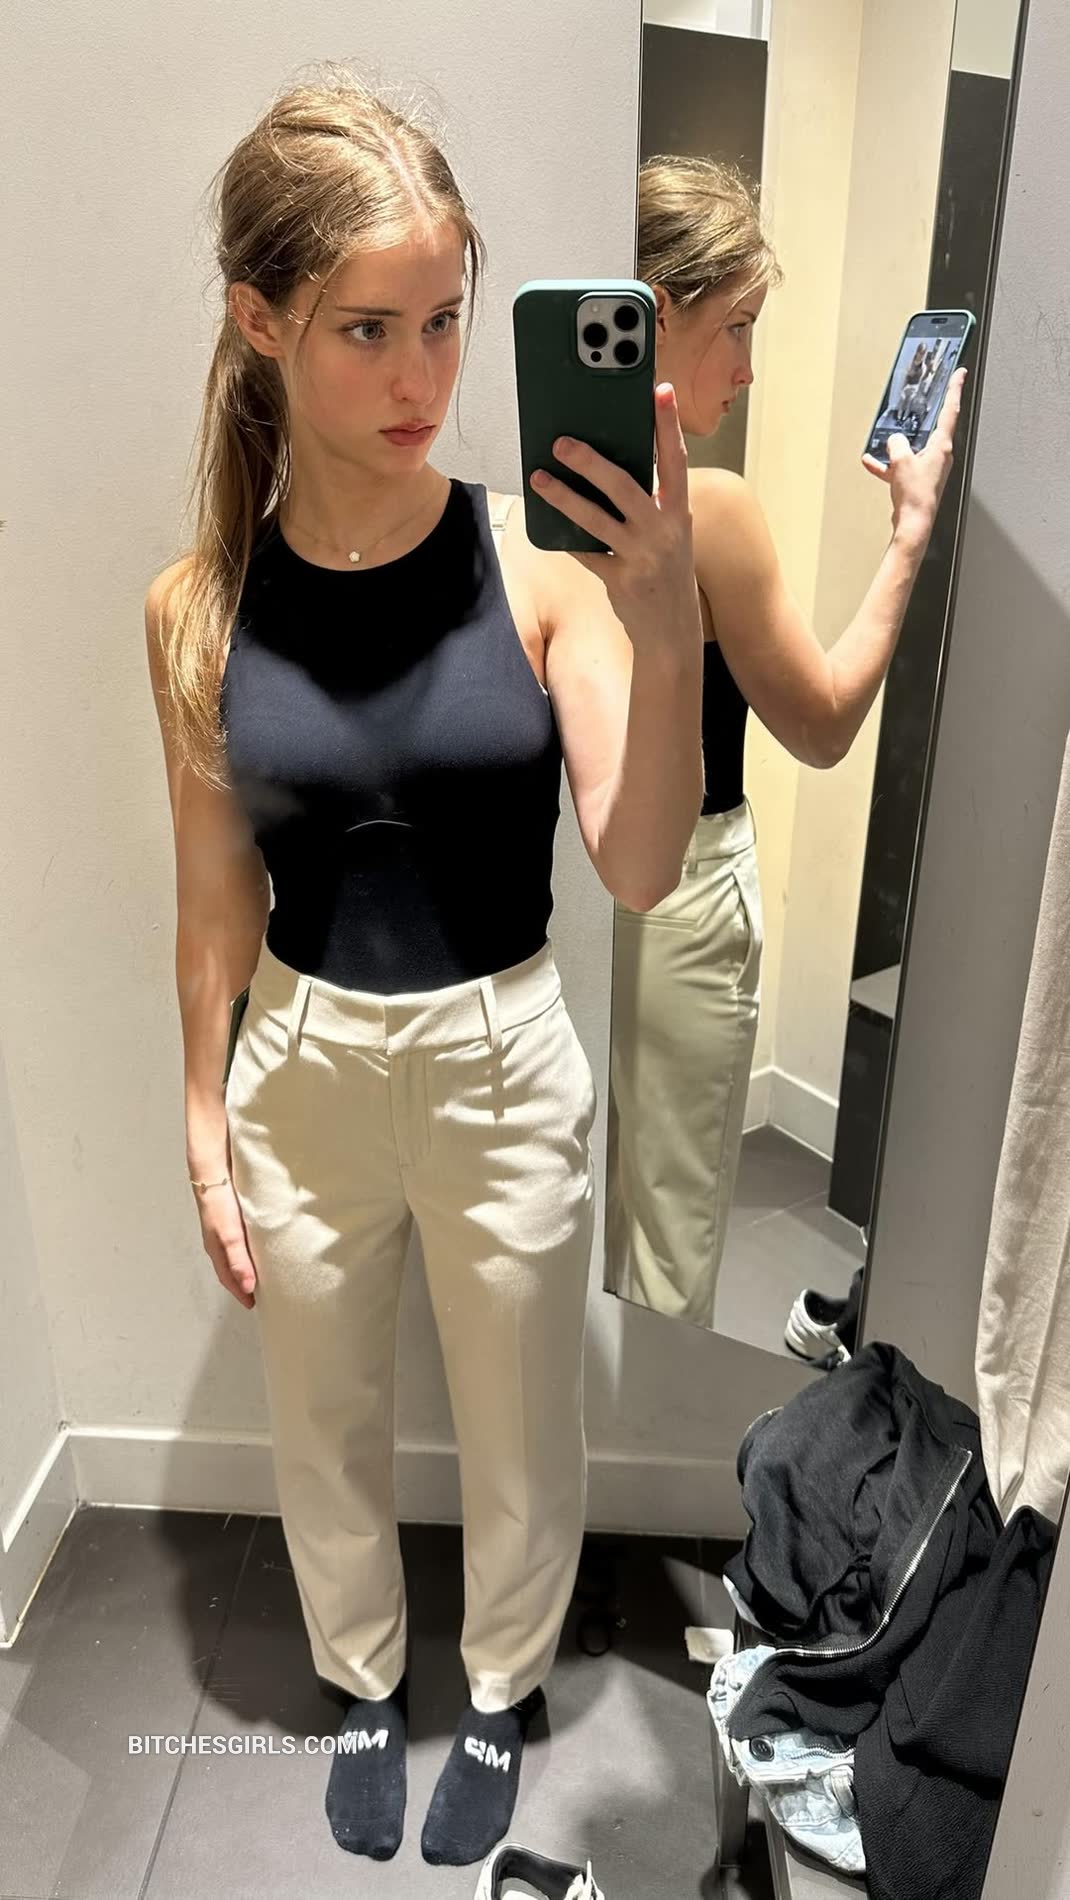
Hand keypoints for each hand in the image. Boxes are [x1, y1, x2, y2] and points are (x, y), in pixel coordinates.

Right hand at [195, 1180, 257, 1308]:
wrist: (213, 1170)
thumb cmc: (219, 1203)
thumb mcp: (230, 1235)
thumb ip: (239, 1260)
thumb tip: (248, 1287)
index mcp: (216, 1250)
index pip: (228, 1279)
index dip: (240, 1293)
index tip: (254, 1305)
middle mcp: (220, 1241)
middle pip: (232, 1268)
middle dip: (244, 1282)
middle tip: (263, 1292)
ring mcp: (226, 1228)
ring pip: (237, 1253)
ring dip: (248, 1264)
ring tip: (266, 1271)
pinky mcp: (233, 1215)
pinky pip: (243, 1238)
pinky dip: (252, 1247)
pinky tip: (263, 1243)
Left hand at [529, 382, 701, 652]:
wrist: (672, 632)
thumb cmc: (665, 571)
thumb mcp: (668, 533)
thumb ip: (647, 503)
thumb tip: (603, 468)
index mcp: (679, 512)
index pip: (675, 459)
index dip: (668, 425)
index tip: (659, 391)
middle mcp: (664, 531)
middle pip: (623, 486)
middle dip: (590, 461)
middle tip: (561, 442)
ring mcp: (642, 556)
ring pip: (595, 519)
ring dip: (562, 497)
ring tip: (539, 478)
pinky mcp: (621, 580)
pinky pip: (585, 552)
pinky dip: (565, 537)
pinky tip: (545, 524)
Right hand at [863, 367, 965, 552]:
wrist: (913, 523)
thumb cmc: (916, 495)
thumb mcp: (901, 460)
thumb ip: (897, 443)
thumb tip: (894, 439)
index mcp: (942, 446)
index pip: (951, 410)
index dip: (954, 389)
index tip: (960, 374)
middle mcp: (940, 455)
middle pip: (932, 427)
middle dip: (922, 416)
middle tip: (922, 400)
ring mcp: (929, 468)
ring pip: (913, 447)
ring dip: (898, 445)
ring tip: (884, 442)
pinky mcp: (918, 479)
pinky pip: (901, 466)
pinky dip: (888, 464)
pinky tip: (872, 463)